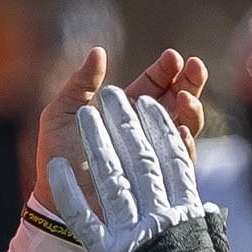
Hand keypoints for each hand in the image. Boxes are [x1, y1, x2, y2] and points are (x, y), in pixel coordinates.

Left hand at [29, 46, 206, 251]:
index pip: (154, 84)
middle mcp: (145, 130)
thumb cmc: (57, 156)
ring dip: (191, 110)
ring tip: (186, 97)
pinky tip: (180, 131)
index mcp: (125, 110)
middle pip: (178, 101)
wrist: (56, 199)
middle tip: (195, 66)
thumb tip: (98, 51)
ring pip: (184, 127)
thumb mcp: (61, 114)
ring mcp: (154, 154)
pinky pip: (179, 160)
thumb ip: (79, 84)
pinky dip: (183, 144)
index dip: (166, 70)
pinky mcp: (158, 178)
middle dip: (191, 82)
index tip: (173, 57)